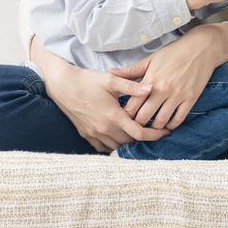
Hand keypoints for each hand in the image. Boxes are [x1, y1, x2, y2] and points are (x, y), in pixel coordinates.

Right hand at [32, 39, 167, 151]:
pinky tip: (118, 137)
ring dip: (128, 142)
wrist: (63, 85)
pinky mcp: (86, 135)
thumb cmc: (87, 80)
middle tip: (152, 129)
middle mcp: (104, 129)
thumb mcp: (111, 80)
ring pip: (117, 146)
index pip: (139, 133)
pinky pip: (103, 148)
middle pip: (130, 142)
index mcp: (113, 116)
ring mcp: (94, 134)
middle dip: (142, 137)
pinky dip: (113, 145)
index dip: (154, 135)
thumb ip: (132, 86)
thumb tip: (151, 88)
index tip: (165, 133)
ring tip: (136, 133)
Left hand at [109, 26, 227, 130]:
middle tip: (134, 128)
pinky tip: (166, 126)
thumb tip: (110, 71)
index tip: (123, 118)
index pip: (133, 104)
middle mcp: (163, 90)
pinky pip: (179, 119)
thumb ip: (131, 70)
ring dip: (153, 128)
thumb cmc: (174, 52)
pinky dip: (171, 125)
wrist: (201, 48)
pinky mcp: (191, 99)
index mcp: (150, 80)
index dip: (126, 115)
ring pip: (161, 121)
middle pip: (145, 116)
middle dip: (137, 124)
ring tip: (149, 129)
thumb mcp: (151, 59)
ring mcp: (178, 95)